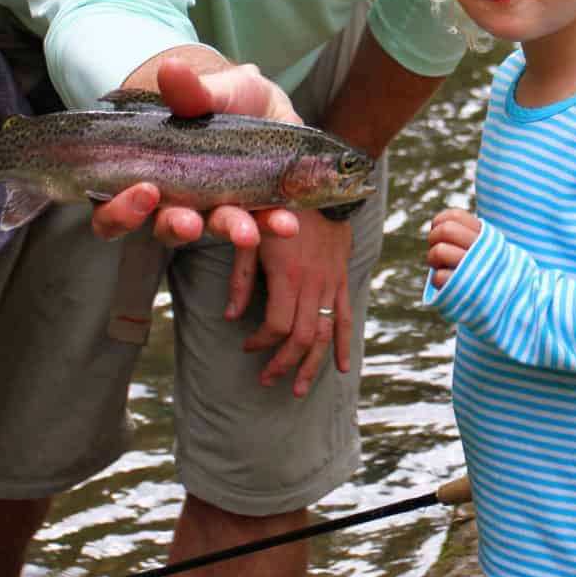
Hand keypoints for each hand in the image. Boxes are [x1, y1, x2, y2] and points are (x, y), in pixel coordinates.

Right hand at [91, 56, 301, 251]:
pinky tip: (285, 223)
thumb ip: (189, 90)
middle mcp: (177, 202)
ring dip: (228, 231)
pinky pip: (259, 226)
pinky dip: (271, 226)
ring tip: (246, 231)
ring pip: (213, 230)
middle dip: (177, 227)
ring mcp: (215, 209)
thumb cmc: (223, 97)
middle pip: (165, 227)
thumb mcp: (210, 89)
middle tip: (189, 223)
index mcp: (148, 175)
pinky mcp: (253, 211)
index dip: (120, 212)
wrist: (262, 101)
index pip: (115, 209)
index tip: (144, 192)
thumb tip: (171, 69)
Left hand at [239, 211, 353, 396]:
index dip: (261, 342)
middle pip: (302, 338)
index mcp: (288, 276)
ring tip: (297, 388)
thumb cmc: (277, 211)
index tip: (247, 345)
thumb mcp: (251, 240)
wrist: (320, 187)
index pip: (277, 325)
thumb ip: (241, 279)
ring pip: (325, 335)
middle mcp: (313, 285)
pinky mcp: (341, 281)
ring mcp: (331, 285)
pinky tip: (340, 368)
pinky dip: (344, 345)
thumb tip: (229, 316)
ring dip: (312, 366)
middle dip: (284, 363)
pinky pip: (346, 319)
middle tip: (267, 380)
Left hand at [427, 205, 481, 288]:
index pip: (456, 216)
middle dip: (434, 238)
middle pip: (446, 230)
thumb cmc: (488, 270)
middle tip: (439, 248)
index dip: (440, 221)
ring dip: (433, 260)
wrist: (508, 301)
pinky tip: (448, 283)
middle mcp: (481, 250)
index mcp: (485, 235)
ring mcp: (472, 270)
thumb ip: (467, 232)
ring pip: (439, 251)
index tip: (441, 231)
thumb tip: (439, 224)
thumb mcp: (486, 246)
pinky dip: (438, 280)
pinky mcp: (463, 290)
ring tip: (441, 266)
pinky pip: (438, 277)